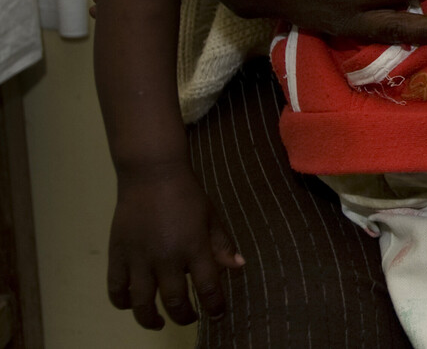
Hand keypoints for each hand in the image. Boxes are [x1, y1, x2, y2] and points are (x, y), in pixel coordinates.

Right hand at [107, 165, 244, 329]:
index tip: (217, 314)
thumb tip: (238, 267)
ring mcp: (139, 258)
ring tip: (158, 323)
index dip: (214, 306)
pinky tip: (130, 305)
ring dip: (150, 319)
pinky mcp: (118, 254)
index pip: (208, 287)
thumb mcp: (211, 217)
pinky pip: (116, 288)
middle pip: (174, 301)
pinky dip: (121, 302)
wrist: (152, 175)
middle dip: (184, 317)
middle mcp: (166, 258)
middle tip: (189, 319)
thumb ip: (221, 245)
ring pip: (142, 302)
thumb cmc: (187, 195)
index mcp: (194, 247)